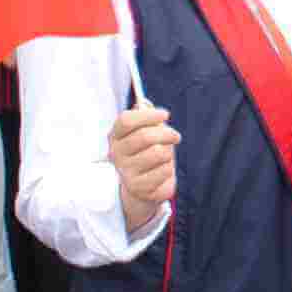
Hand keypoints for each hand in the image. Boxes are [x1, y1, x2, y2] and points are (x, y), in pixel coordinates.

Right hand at [106, 101, 177, 219]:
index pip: (126, 120)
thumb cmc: (147, 153)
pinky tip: (161, 172)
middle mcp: (116, 153)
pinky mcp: (137, 187)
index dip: (148, 115)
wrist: (143, 187)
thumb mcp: (146, 132)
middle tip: (175, 136)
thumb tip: (143, 104)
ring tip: (165, 157)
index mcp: (116, 136)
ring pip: (158, 153)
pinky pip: (163, 171)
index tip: (166, 114)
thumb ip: (145, 117)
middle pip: (145, 136)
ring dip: (168, 153)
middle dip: (167, 134)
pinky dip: (168, 169)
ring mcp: (125, 171)